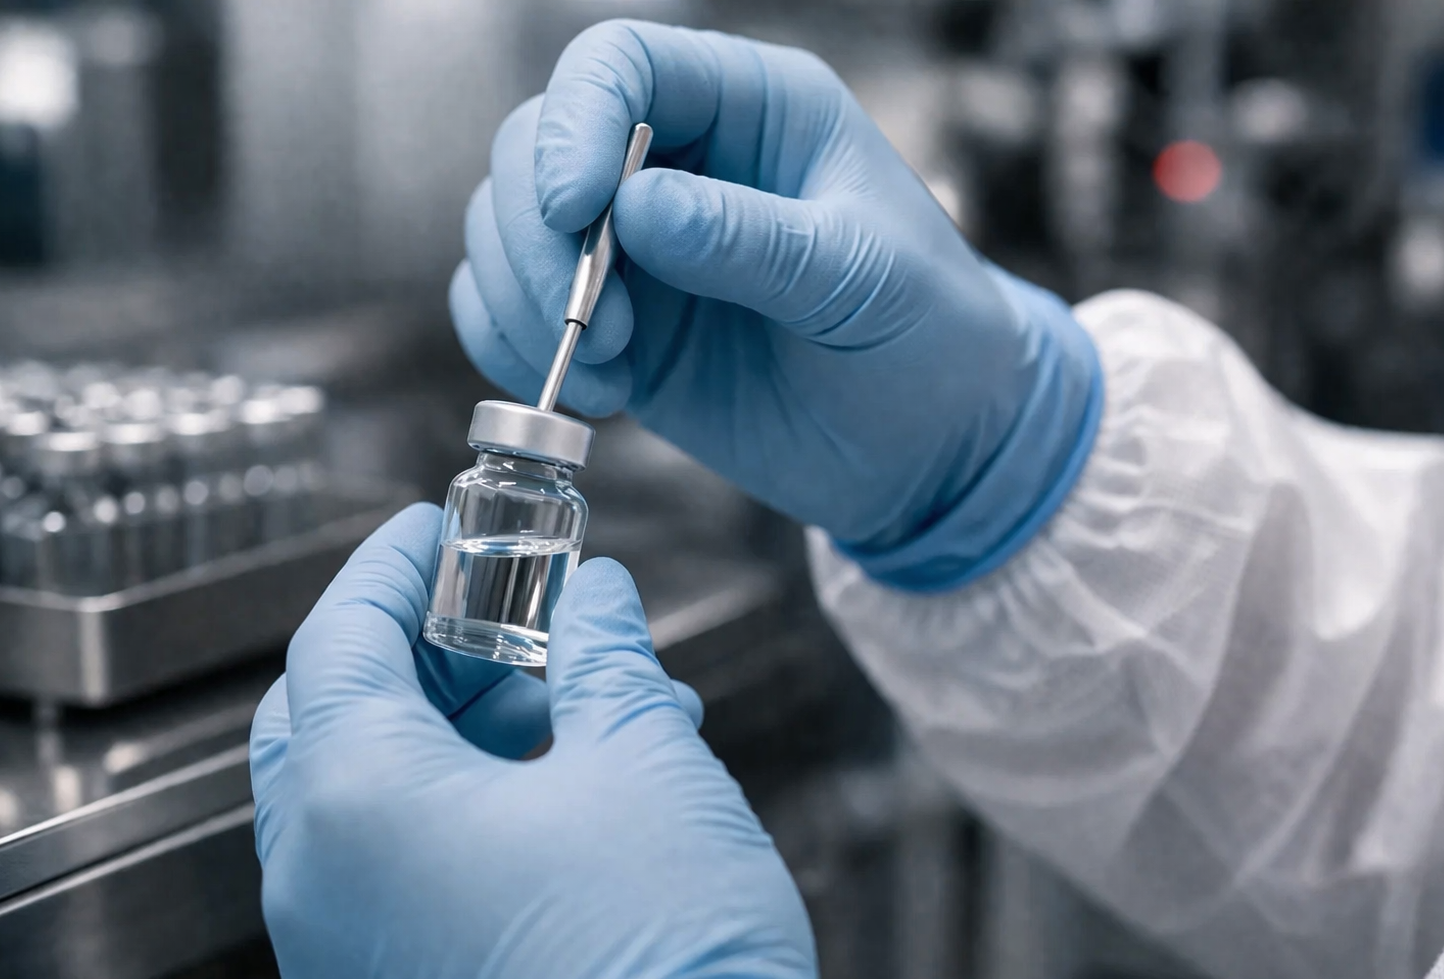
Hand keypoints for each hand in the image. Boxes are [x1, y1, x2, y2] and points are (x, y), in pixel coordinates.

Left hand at [250, 504, 816, 978]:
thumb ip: (608, 657)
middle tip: (502, 617)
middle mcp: (322, 888)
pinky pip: (391, 876)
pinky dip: (455, 813)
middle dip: (421, 653)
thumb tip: (600, 602)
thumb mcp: (646, 761)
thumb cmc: (660, 959)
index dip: (389, 566)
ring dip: (458, 734)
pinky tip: (564, 791)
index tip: (428, 529)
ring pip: (365, 802)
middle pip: (332, 718)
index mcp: (358, 805)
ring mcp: (345, 958)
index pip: (337, 639)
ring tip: (578, 709)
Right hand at [452, 20, 1101, 589]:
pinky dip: (518, 351)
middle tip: (593, 321)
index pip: (617, 64)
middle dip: (537, 236)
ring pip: (509, 233)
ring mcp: (636, 252)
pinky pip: (513, 316)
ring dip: (527, 302)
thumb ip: (753, 241)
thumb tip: (637, 210)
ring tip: (609, 370)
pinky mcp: (617, 331)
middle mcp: (677, 166)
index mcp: (750, 108)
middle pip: (535, 147)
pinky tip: (597, 394)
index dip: (572, 124)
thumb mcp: (863, 278)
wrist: (934, 447)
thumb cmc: (929, 335)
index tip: (571, 209)